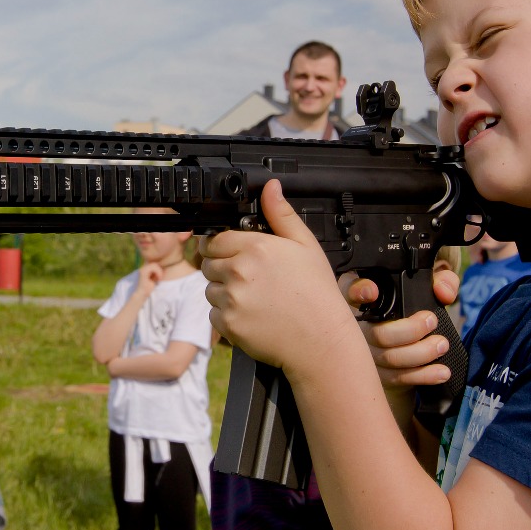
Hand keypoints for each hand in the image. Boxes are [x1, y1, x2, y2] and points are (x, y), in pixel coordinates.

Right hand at [136, 263, 163, 293]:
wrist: (141, 294)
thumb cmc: (148, 288)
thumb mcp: (153, 279)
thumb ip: (155, 273)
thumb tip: (162, 268)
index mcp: (144, 270)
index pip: (154, 264)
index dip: (158, 270)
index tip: (159, 278)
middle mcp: (142, 268)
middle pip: (154, 264)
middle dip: (159, 270)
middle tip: (160, 278)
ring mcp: (142, 269)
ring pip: (154, 265)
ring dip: (159, 271)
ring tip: (159, 279)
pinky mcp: (143, 272)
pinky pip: (153, 267)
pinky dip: (158, 272)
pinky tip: (158, 279)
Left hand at [200, 181, 352, 371]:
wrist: (321, 341)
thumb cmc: (317, 295)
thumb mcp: (306, 246)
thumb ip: (281, 214)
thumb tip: (270, 188)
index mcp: (256, 248)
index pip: (215, 239)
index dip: (222, 246)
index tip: (233, 254)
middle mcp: (238, 271)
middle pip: (208, 263)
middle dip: (223, 268)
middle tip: (250, 279)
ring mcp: (231, 299)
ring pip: (210, 289)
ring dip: (224, 293)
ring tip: (256, 299)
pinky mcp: (227, 325)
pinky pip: (214, 315)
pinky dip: (228, 316)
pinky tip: (253, 316)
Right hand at [345, 260, 461, 390]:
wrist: (410, 340)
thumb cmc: (413, 308)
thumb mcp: (429, 287)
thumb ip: (441, 280)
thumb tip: (443, 292)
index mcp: (363, 297)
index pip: (350, 291)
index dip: (357, 291)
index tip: (372, 292)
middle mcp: (357, 327)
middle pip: (377, 333)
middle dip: (409, 330)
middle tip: (431, 321)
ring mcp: (364, 354)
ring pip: (388, 358)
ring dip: (420, 353)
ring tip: (441, 345)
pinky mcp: (377, 375)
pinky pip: (397, 378)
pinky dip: (423, 375)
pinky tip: (441, 371)